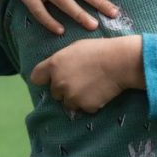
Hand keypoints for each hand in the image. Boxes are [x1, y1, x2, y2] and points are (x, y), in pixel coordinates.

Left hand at [30, 36, 144, 112]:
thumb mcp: (76, 48)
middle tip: (81, 81)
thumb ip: (62, 60)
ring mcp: (71, 96)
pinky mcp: (84, 106)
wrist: (120, 61)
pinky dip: (91, 103)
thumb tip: (57, 69)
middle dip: (65, 89)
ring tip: (92, 87)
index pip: (36, 77)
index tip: (52, 78)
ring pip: (69, 103)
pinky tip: (100, 92)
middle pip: (54, 93)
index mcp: (55, 65)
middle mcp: (58, 83)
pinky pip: (84, 108)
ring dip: (77, 98)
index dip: (45, 78)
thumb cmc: (100, 49)